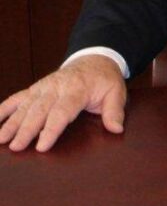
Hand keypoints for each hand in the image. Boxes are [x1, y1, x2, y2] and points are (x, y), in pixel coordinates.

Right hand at [0, 55, 125, 151]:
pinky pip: (19, 96)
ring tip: (1, 139)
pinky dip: (5, 107)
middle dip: (27, 128)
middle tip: (16, 147)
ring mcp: (44, 86)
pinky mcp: (37, 88)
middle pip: (40, 109)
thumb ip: (114, 110)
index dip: (52, 128)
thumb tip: (116, 129)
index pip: (63, 110)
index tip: (41, 146)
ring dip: (12, 121)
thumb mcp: (116, 91)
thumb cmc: (105, 80)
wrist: (95, 59)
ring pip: (26, 104)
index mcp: (78, 89)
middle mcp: (58, 86)